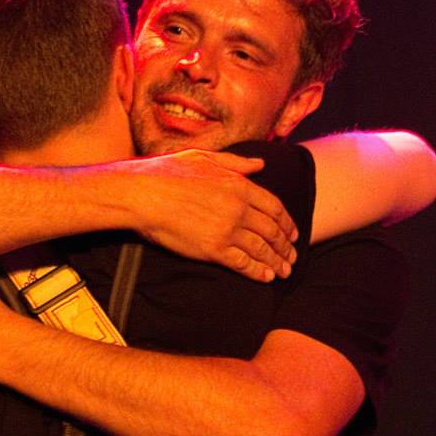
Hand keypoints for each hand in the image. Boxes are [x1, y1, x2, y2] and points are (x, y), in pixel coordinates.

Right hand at [116, 151, 297, 280]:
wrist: (142, 195)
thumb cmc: (166, 173)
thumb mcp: (204, 158)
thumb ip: (236, 163)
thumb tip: (260, 165)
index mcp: (239, 185)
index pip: (275, 207)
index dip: (287, 223)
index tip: (292, 233)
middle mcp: (239, 208)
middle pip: (272, 230)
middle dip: (285, 246)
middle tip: (291, 256)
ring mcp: (227, 230)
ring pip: (262, 249)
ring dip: (276, 262)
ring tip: (284, 271)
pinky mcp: (213, 250)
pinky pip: (243, 263)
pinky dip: (258, 271)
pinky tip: (266, 277)